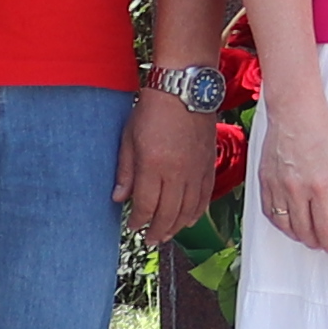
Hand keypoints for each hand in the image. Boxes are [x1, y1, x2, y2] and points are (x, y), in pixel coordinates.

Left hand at [116, 87, 217, 243]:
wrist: (184, 88)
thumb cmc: (153, 108)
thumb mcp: (129, 138)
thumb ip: (125, 171)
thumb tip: (118, 198)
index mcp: (153, 166)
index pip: (145, 205)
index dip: (138, 220)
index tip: (132, 227)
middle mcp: (177, 173)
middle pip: (168, 213)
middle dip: (157, 230)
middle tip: (150, 240)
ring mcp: (196, 170)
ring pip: (188, 209)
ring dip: (176, 226)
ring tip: (167, 235)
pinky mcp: (209, 165)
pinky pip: (205, 197)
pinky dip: (197, 212)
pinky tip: (189, 220)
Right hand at [256, 92, 327, 254]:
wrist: (295, 110)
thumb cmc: (322, 130)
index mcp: (321, 186)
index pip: (324, 226)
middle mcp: (297, 189)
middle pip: (304, 230)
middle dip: (314, 242)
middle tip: (321, 244)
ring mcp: (278, 186)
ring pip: (284, 224)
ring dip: (296, 235)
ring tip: (306, 236)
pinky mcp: (264, 179)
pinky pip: (269, 211)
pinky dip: (279, 222)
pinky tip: (287, 222)